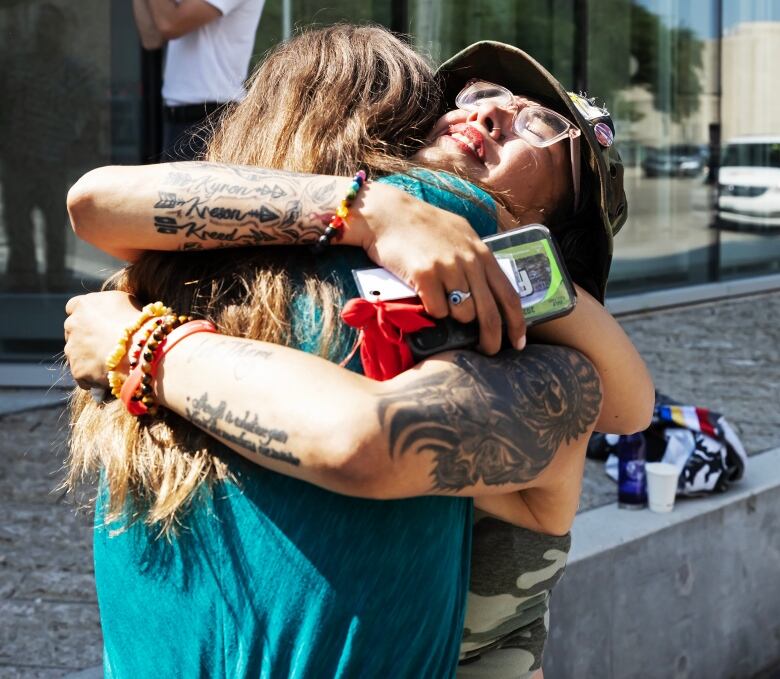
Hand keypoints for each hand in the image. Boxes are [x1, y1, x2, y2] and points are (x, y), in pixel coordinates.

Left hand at [64, 292, 140, 388]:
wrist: (140, 350)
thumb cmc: (139, 323)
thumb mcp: (126, 301)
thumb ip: (109, 303)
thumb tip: (110, 309)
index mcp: (83, 305)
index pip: (74, 307)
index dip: (87, 315)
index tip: (98, 321)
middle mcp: (72, 324)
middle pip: (73, 330)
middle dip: (86, 335)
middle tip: (106, 342)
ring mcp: (72, 349)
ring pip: (77, 352)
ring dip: (90, 355)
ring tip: (112, 361)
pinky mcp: (77, 370)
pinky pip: (83, 373)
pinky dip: (93, 375)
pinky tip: (110, 374)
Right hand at [356, 183, 525, 354]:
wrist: (388, 213)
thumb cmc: (422, 226)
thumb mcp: (461, 236)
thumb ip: (476, 260)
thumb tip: (489, 289)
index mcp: (482, 253)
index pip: (509, 294)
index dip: (517, 323)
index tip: (518, 342)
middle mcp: (470, 260)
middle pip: (490, 313)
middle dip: (491, 340)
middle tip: (488, 351)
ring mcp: (448, 267)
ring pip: (463, 314)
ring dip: (455, 318)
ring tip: (441, 303)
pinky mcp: (425, 275)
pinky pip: (437, 310)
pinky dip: (432, 310)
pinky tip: (424, 296)